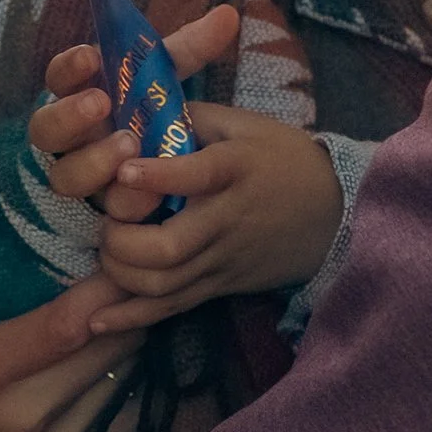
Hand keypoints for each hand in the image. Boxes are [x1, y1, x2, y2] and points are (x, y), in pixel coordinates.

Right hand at [0, 212, 143, 431]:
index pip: (68, 324)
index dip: (105, 286)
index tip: (117, 253)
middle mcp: (23, 420)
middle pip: (109, 348)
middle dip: (125, 305)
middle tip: (124, 274)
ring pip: (126, 382)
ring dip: (129, 345)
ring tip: (118, 317)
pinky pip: (127, 423)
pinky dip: (128, 391)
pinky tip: (109, 368)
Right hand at [28, 3, 240, 215]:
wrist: (150, 174)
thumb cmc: (148, 113)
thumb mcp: (164, 81)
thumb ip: (188, 51)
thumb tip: (228, 16)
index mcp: (78, 97)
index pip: (58, 77)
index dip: (68, 67)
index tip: (90, 56)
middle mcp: (67, 139)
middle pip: (46, 129)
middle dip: (70, 115)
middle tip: (102, 103)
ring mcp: (75, 178)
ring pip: (64, 177)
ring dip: (93, 163)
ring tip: (129, 147)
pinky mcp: (92, 215)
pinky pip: (94, 216)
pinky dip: (121, 207)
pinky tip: (147, 201)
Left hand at [85, 102, 341, 332]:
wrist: (335, 211)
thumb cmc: (282, 158)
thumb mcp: (243, 124)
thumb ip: (190, 116)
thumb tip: (134, 109)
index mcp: (235, 168)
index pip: (197, 175)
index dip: (157, 175)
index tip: (124, 169)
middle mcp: (227, 219)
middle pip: (170, 248)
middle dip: (122, 241)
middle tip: (107, 223)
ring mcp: (223, 259)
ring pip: (165, 285)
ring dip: (121, 275)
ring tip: (107, 253)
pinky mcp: (221, 285)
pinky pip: (173, 308)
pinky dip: (132, 318)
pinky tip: (97, 321)